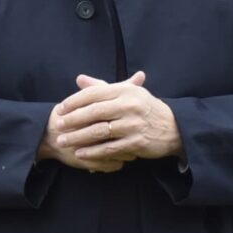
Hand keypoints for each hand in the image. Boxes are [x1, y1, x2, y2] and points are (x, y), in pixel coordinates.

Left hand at [44, 73, 181, 171]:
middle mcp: (129, 105)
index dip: (75, 101)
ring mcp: (133, 125)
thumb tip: (79, 79)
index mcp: (125, 91)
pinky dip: (93, 152)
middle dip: (73, 120)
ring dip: (78, 137)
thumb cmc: (145, 108)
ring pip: (99, 131)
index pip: (94, 94)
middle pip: (94, 112)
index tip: (61, 108)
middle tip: (58, 125)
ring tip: (63, 141)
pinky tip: (80, 153)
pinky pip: (109, 148)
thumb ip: (102, 87)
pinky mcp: (136, 143)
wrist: (173, 128)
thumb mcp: (128, 93)